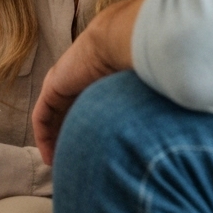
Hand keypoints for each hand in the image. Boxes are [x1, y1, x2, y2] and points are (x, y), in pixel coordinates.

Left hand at [32, 0, 142, 165]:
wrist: (120, 41)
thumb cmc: (141, 68)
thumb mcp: (143, 95)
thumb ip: (149, 112)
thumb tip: (171, 142)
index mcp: (99, 86)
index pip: (88, 115)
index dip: (88, 138)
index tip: (92, 162)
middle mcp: (80, 84)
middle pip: (68, 118)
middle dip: (69, 143)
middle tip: (75, 171)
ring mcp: (64, 84)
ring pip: (53, 119)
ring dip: (55, 143)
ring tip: (61, 169)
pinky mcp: (52, 87)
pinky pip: (42, 116)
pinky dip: (43, 136)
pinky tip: (49, 156)